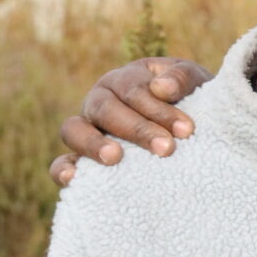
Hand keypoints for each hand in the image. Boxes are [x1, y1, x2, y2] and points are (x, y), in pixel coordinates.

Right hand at [49, 58, 213, 187]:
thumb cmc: (191, 101)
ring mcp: (87, 128)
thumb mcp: (194, 82)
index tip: (186, 130)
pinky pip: (61, 161)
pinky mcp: (81, 157)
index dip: (158, 109)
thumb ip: (181, 79)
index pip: (134, 90)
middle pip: (106, 109)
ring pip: (74, 130)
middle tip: (166, 148)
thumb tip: (161, 88)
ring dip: (93, 144)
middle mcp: (101, 100)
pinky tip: (72, 178)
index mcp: (125, 79)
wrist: (194, 128)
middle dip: (137, 129)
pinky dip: (62, 167)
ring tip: (115, 157)